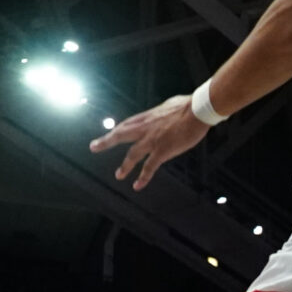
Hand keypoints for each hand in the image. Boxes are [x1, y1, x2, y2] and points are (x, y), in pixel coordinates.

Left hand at [93, 94, 209, 189]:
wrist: (197, 110)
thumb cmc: (188, 105)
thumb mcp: (168, 106)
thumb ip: (162, 113)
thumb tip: (163, 112)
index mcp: (147, 117)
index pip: (127, 124)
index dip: (116, 130)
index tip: (108, 134)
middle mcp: (145, 128)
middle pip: (120, 135)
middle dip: (106, 141)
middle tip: (94, 147)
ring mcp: (152, 140)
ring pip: (132, 154)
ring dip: (125, 166)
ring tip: (119, 175)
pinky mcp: (162, 151)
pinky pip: (149, 167)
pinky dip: (143, 177)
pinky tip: (137, 185)